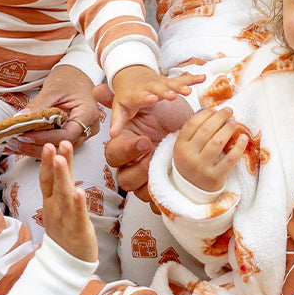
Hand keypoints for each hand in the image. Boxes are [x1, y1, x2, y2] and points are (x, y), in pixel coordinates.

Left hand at [7, 65, 99, 156]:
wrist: (77, 75)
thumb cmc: (70, 79)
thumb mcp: (52, 89)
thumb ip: (38, 105)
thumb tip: (20, 118)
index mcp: (88, 114)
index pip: (66, 135)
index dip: (44, 138)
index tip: (26, 136)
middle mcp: (89, 127)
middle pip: (62, 144)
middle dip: (36, 146)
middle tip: (15, 142)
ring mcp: (82, 133)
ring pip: (58, 147)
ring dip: (35, 148)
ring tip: (15, 144)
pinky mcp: (73, 135)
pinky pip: (56, 143)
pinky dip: (39, 144)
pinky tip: (23, 143)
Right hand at [38, 140, 96, 263]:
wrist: (67, 264)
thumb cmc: (65, 231)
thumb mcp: (58, 206)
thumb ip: (60, 185)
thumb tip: (61, 161)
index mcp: (51, 202)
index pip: (48, 179)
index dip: (48, 162)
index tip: (50, 144)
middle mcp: (56, 208)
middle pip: (54, 183)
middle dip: (54, 164)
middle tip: (55, 144)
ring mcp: (66, 219)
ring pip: (64, 195)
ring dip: (62, 177)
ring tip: (62, 160)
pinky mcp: (79, 231)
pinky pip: (78, 216)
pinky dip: (78, 204)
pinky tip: (79, 192)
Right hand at [96, 84, 192, 200]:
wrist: (196, 129)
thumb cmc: (167, 116)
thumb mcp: (147, 104)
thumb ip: (120, 99)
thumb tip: (97, 89)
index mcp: (125, 147)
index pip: (114, 155)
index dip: (127, 151)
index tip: (145, 141)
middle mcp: (134, 165)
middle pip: (124, 180)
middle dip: (138, 171)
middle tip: (155, 157)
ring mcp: (148, 180)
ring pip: (140, 194)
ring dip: (150, 186)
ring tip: (166, 173)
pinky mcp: (163, 190)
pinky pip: (158, 205)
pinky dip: (165, 201)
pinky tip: (175, 190)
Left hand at [109, 66, 203, 137]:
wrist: (133, 77)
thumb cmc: (127, 99)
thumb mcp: (120, 110)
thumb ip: (117, 121)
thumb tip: (112, 134)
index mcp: (134, 95)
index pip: (139, 96)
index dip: (145, 97)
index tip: (152, 98)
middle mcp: (147, 87)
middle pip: (156, 88)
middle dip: (164, 91)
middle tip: (171, 94)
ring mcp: (160, 84)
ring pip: (170, 84)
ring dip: (179, 86)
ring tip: (187, 91)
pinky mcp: (170, 83)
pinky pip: (181, 81)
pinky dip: (191, 79)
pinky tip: (202, 78)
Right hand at [172, 107, 248, 193]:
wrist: (192, 191)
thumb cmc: (192, 162)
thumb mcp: (186, 148)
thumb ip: (195, 131)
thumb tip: (213, 112)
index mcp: (180, 146)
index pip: (192, 123)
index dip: (205, 113)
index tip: (215, 109)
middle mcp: (189, 157)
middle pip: (206, 130)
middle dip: (219, 117)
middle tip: (228, 112)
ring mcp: (201, 168)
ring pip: (217, 142)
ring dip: (228, 129)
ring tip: (233, 123)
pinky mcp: (215, 177)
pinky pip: (230, 159)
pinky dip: (239, 147)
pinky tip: (243, 138)